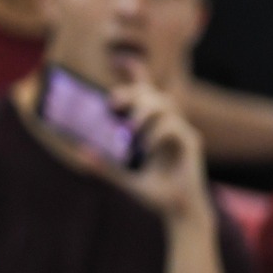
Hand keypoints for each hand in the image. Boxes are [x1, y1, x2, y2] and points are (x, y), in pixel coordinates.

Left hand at [90, 62, 210, 223]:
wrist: (178, 213)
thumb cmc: (153, 194)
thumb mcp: (124, 178)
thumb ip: (105, 166)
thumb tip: (81, 152)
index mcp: (151, 128)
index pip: (145, 95)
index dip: (136, 74)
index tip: (119, 59)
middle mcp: (167, 126)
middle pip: (153, 94)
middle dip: (133, 92)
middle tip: (112, 102)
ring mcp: (180, 133)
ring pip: (165, 106)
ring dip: (145, 111)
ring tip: (131, 128)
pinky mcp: (191, 144)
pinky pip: (175, 128)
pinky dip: (157, 133)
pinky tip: (146, 146)